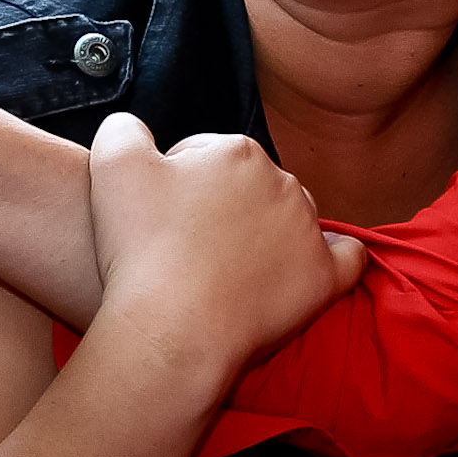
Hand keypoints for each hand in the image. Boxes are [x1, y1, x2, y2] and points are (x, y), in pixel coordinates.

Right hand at [84, 116, 357, 375]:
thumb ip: (125, 130)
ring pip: (292, 218)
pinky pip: (345, 258)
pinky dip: (331, 258)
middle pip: (251, 186)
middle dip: (223, 206)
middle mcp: (283, 182)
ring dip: (268, 232)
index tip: (158, 215)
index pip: (206, 156)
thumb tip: (134, 128)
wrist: (172, 328)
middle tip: (186, 244)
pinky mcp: (323, 279)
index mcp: (237, 151)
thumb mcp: (112, 164)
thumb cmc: (140, 249)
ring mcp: (307, 231)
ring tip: (229, 265)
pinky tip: (308, 267)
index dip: (176, 182)